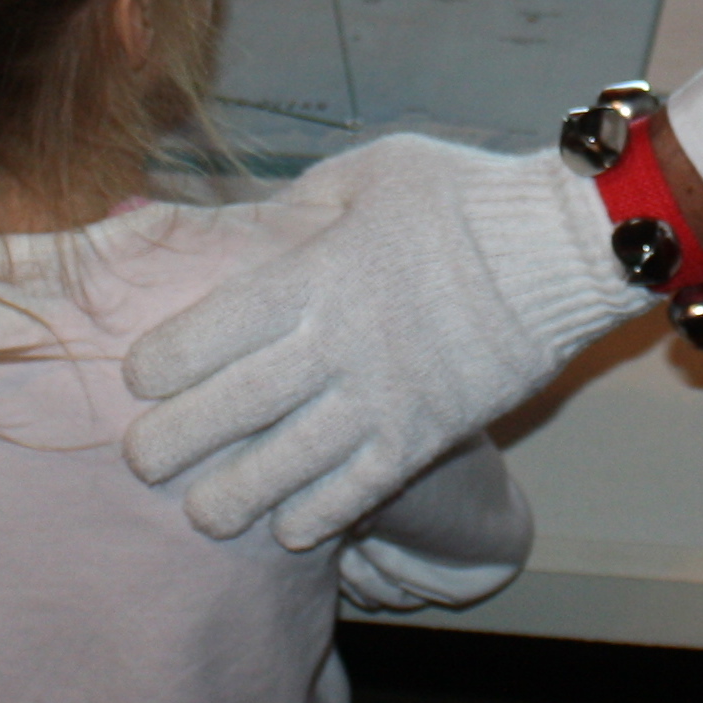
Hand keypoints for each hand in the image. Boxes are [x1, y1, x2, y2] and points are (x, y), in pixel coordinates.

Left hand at [123, 136, 641, 548]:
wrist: (564, 247)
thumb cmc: (464, 198)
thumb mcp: (371, 173)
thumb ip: (303, 203)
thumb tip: (254, 226)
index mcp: (314, 272)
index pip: (212, 329)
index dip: (163, 361)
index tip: (138, 378)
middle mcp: (338, 342)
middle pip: (233, 406)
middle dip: (175, 442)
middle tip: (140, 463)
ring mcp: (382, 396)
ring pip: (286, 464)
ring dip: (234, 497)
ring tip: (203, 516)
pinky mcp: (425, 434)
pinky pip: (358, 488)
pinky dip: (317, 515)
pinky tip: (287, 529)